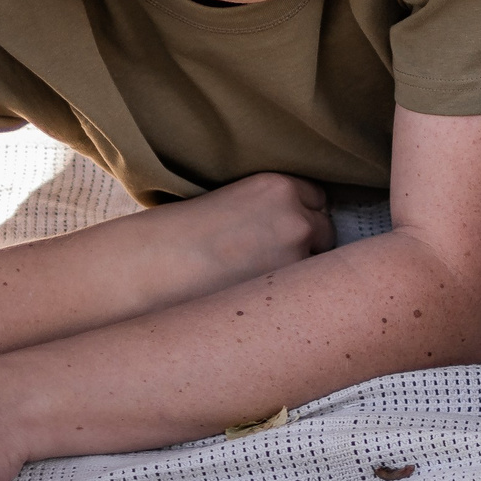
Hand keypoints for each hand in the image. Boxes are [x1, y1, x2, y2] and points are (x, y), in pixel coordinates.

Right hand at [140, 172, 334, 301]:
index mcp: (278, 185)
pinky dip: (287, 294)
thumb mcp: (233, 200)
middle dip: (308, 244)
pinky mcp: (286, 284)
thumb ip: (270, 208)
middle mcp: (295, 213)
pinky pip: (302, 291)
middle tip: (272, 260)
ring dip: (300, 271)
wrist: (155, 262)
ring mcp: (296, 250)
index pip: (317, 199)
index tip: (284, 231)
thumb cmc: (182, 232)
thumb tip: (298, 226)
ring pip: (318, 263)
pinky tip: (258, 295)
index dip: (302, 216)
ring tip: (260, 280)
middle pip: (325, 231)